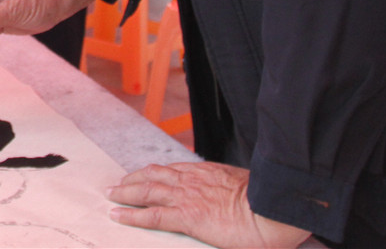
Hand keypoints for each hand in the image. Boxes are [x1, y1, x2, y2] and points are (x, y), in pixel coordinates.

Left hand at [107, 162, 310, 247]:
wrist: (274, 210)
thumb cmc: (269, 206)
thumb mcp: (248, 192)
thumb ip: (233, 194)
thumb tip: (234, 202)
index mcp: (209, 173)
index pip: (174, 170)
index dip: (156, 173)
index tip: (146, 175)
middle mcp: (193, 180)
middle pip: (154, 175)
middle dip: (134, 179)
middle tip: (119, 184)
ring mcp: (188, 197)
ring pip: (147, 190)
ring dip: (126, 193)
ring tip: (111, 195)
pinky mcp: (187, 216)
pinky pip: (151, 215)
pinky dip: (131, 214)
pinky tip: (118, 215)